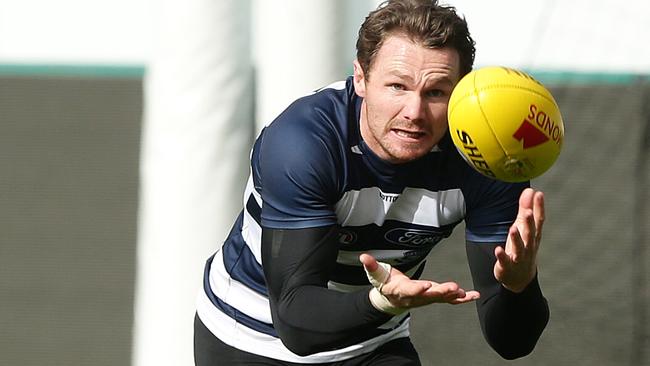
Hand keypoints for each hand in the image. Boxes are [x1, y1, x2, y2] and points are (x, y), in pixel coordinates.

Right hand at [360, 253, 479, 311]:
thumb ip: (371, 266)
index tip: (426, 285)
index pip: (410, 290)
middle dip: (442, 292)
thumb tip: (364, 256)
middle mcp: (415, 297)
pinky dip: (462, 299)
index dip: (418, 289)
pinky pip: (449, 300)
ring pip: (441, 299)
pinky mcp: (434, 298)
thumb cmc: (384, 284)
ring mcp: (426, 299)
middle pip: (430, 296)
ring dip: (454, 296)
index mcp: (401, 291)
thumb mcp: (376, 275)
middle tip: (454, 288)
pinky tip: (474, 295)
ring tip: (465, 293)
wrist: (391, 299)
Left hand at [494, 188, 544, 292]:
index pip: (538, 221)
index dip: (539, 208)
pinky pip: (505, 261)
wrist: (519, 278)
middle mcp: (528, 246)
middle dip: (529, 223)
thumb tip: (530, 190)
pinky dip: (502, 256)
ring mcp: (518, 257)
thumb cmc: (522, 248)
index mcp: (533, 236)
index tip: (539, 194)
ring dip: (516, 239)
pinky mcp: (507, 266)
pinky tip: (498, 249)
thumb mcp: (523, 228)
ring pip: (519, 248)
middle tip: (528, 211)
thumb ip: (525, 209)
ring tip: (513, 228)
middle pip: (530, 234)